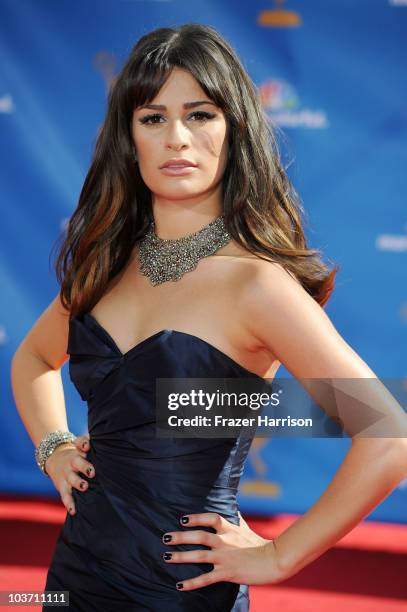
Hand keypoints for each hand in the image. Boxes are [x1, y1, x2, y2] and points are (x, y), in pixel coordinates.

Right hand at [45, 434, 94, 515]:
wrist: (54, 458)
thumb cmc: (75, 453)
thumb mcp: (79, 446)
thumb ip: (86, 443)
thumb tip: (93, 443)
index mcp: (78, 451)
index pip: (80, 443)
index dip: (83, 444)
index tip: (87, 447)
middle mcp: (71, 462)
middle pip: (77, 462)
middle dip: (84, 467)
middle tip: (92, 472)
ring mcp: (66, 475)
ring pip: (71, 479)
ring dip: (78, 483)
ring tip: (85, 487)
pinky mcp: (62, 486)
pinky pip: (65, 496)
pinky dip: (69, 504)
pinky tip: (74, 511)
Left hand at [161, 511, 283, 589]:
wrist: (274, 561)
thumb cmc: (260, 544)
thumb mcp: (246, 529)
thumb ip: (237, 519)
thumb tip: (234, 508)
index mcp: (229, 529)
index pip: (210, 518)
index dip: (195, 518)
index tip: (182, 520)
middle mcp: (225, 541)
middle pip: (199, 536)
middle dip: (181, 536)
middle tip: (165, 537)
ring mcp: (225, 557)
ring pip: (199, 555)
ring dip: (181, 556)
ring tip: (166, 557)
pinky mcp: (227, 573)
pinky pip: (206, 578)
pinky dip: (192, 583)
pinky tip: (179, 585)